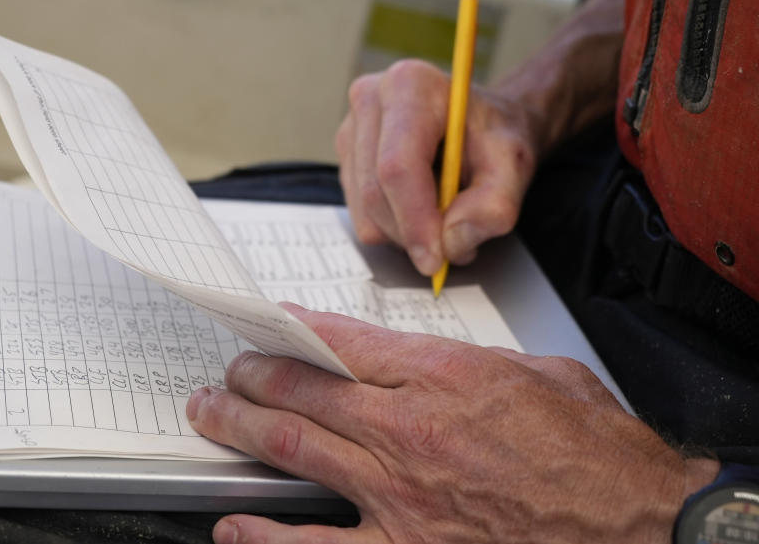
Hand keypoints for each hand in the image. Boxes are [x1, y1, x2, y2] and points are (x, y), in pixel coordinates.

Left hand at [187, 304, 718, 543]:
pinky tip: (233, 526)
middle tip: (227, 369)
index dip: (294, 327)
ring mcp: (398, 495)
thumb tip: (418, 359)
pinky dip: (266, 536)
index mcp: (441, 375)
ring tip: (206, 415)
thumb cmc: (595, 451)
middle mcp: (407, 430)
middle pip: (301, 390)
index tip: (268, 323)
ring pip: (292, 450)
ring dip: (238, 429)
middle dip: (252, 373)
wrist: (638, 524)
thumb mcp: (536, 373)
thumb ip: (466, 362)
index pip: (341, 339)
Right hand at [336, 60, 538, 274]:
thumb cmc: (493, 135)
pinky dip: (393, 226)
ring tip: (444, 219)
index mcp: (409, 86)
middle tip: (454, 246)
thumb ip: (495, 204)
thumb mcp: (514, 165)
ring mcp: (351, 129)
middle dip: (413, 233)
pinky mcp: (346, 157)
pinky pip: (360, 214)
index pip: (396, 166)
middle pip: (376, 193)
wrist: (481, 125)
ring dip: (404, 233)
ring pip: (365, 211)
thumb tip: (452, 241)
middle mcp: (370, 99)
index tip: (436, 258)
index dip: (414, 219)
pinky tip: (420, 207)